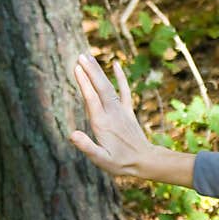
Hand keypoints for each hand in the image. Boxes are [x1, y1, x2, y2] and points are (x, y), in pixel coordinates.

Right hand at [69, 54, 152, 177]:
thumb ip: (87, 147)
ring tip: (87, 56)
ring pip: (109, 87)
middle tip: (80, 56)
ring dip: (99, 71)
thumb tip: (72, 134)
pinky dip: (121, 78)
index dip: (84, 83)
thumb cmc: (121, 163)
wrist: (146, 161)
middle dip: (91, 72)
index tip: (76, 68)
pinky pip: (125, 91)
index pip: (91, 99)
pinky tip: (117, 64)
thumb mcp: (101, 160)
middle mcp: (112, 114)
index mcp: (102, 124)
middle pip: (101, 88)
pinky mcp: (128, 112)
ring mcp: (122, 111)